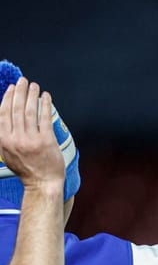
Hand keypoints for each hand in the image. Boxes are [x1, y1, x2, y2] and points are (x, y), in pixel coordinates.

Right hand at [0, 77, 65, 193]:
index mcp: (4, 140)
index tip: (11, 88)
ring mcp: (31, 139)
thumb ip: (4, 135)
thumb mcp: (7, 152)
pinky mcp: (46, 141)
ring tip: (34, 86)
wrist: (42, 183)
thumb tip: (3, 116)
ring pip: (30, 111)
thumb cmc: (25, 168)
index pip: (3, 113)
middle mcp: (15, 138)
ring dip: (32, 95)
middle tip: (23, 81)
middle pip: (16, 109)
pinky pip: (44, 118)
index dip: (7, 98)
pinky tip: (46, 97)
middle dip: (20, 92)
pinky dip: (45, 105)